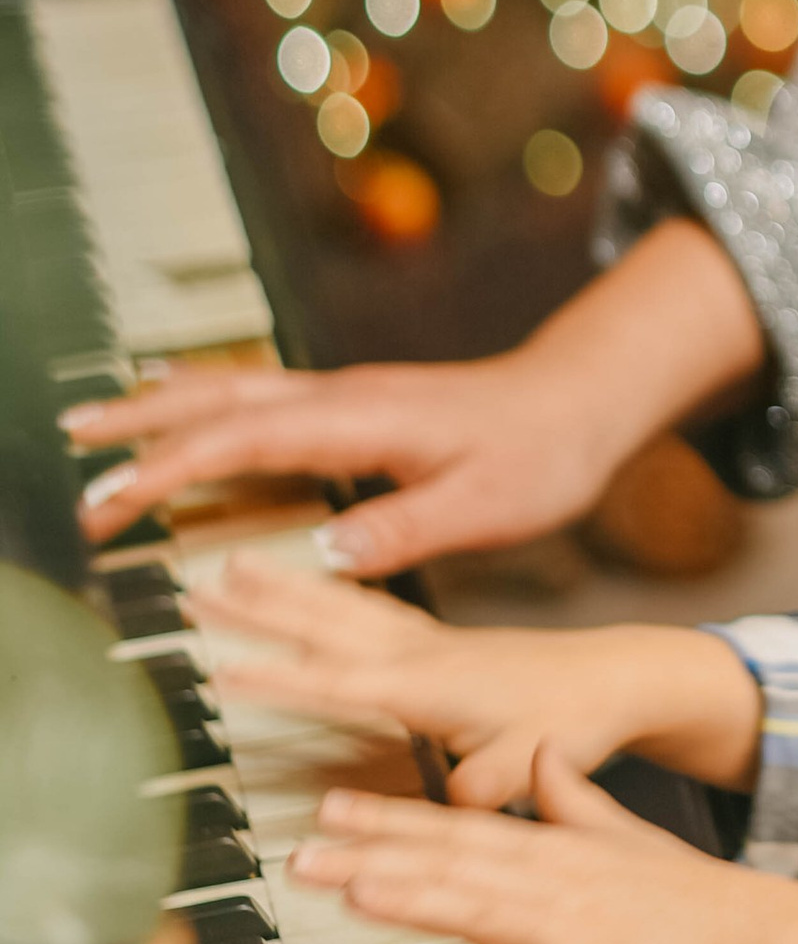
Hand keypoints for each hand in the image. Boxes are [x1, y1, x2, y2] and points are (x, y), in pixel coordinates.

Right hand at [66, 349, 622, 573]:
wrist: (582, 400)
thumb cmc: (542, 455)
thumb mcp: (487, 505)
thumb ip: (406, 528)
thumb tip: (326, 553)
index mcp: (362, 421)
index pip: (241, 440)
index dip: (167, 471)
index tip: (112, 504)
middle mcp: (342, 397)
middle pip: (218, 400)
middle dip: (139, 421)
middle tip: (69, 444)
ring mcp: (345, 396)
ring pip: (232, 390)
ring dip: (162, 405)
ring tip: (93, 424)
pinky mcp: (353, 406)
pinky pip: (259, 399)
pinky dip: (204, 404)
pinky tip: (180, 413)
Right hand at [193, 561, 760, 806]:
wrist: (623, 674)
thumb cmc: (580, 718)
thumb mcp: (539, 758)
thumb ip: (495, 778)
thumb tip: (462, 796)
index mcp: (434, 681)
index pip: (343, 680)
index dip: (283, 680)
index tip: (225, 673)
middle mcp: (423, 650)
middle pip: (324, 623)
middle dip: (259, 608)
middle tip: (196, 586)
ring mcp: (428, 638)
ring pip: (339, 605)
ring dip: (282, 586)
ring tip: (229, 564)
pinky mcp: (437, 638)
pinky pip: (364, 606)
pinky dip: (326, 589)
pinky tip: (303, 583)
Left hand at [295, 751, 797, 943]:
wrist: (761, 939)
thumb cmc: (690, 896)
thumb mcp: (626, 833)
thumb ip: (573, 797)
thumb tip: (540, 753)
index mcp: (554, 849)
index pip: (455, 828)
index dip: (388, 817)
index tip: (326, 806)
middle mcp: (553, 883)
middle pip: (450, 867)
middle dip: (372, 857)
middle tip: (302, 853)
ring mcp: (573, 933)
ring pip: (482, 913)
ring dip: (416, 902)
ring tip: (354, 893)